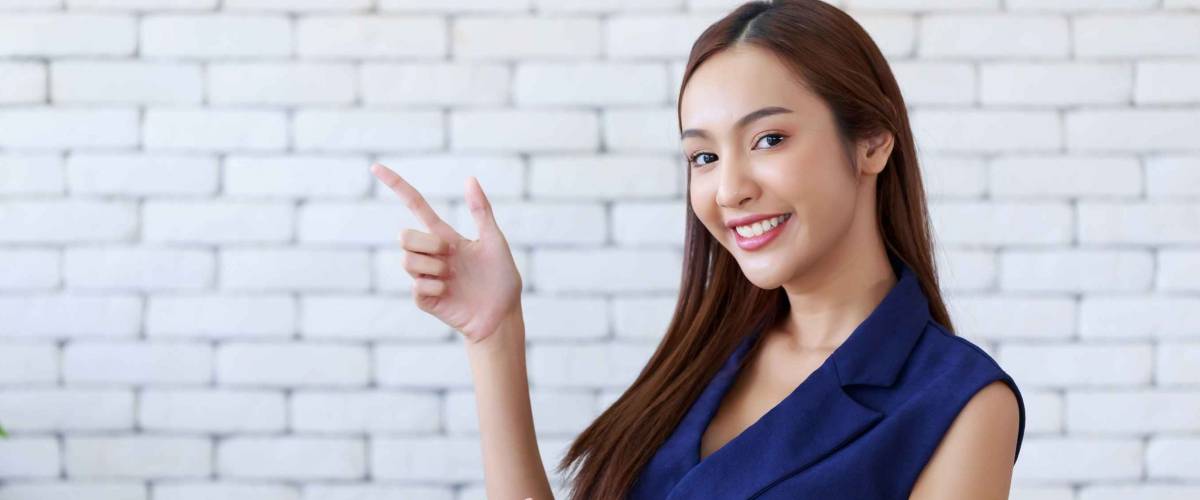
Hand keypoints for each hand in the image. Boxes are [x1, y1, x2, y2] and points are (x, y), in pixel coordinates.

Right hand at [371, 162, 522, 343]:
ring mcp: (427, 277)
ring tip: (452, 277)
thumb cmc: (501, 279)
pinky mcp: (425, 301)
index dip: (398, 186)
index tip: (376, 166)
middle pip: (404, 236)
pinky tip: (449, 294)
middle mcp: (432, 255)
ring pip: (407, 261)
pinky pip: (417, 287)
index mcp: (446, 237)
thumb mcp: (494, 241)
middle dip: (424, 242)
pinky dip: (434, 288)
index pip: (416, 206)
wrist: (503, 316)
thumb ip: (481, 211)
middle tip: (448, 254)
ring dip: (432, 266)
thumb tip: (470, 178)